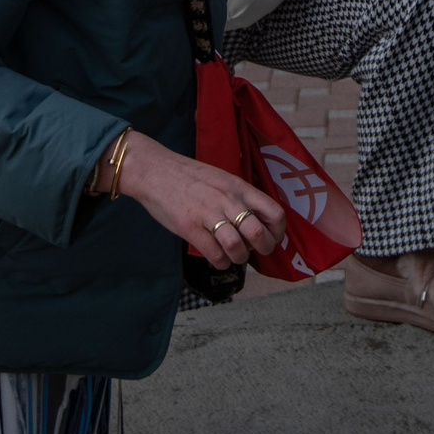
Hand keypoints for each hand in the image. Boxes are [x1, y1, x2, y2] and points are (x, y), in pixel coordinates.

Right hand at [111, 131, 285, 268]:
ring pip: (236, 248)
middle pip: (257, 233)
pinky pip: (214, 255)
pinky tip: (217, 258)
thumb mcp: (222, 179)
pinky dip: (220, 262)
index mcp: (239, 187)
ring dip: (239, 258)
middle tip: (254, 250)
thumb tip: (257, 223)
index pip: (274, 212)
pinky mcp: (190, 228)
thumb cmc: (190, 177)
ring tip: (233, 255)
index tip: (271, 238)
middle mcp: (227, 200)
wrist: (155, 171)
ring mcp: (208, 214)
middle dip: (262, 249)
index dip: (277, 232)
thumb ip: (240, 197)